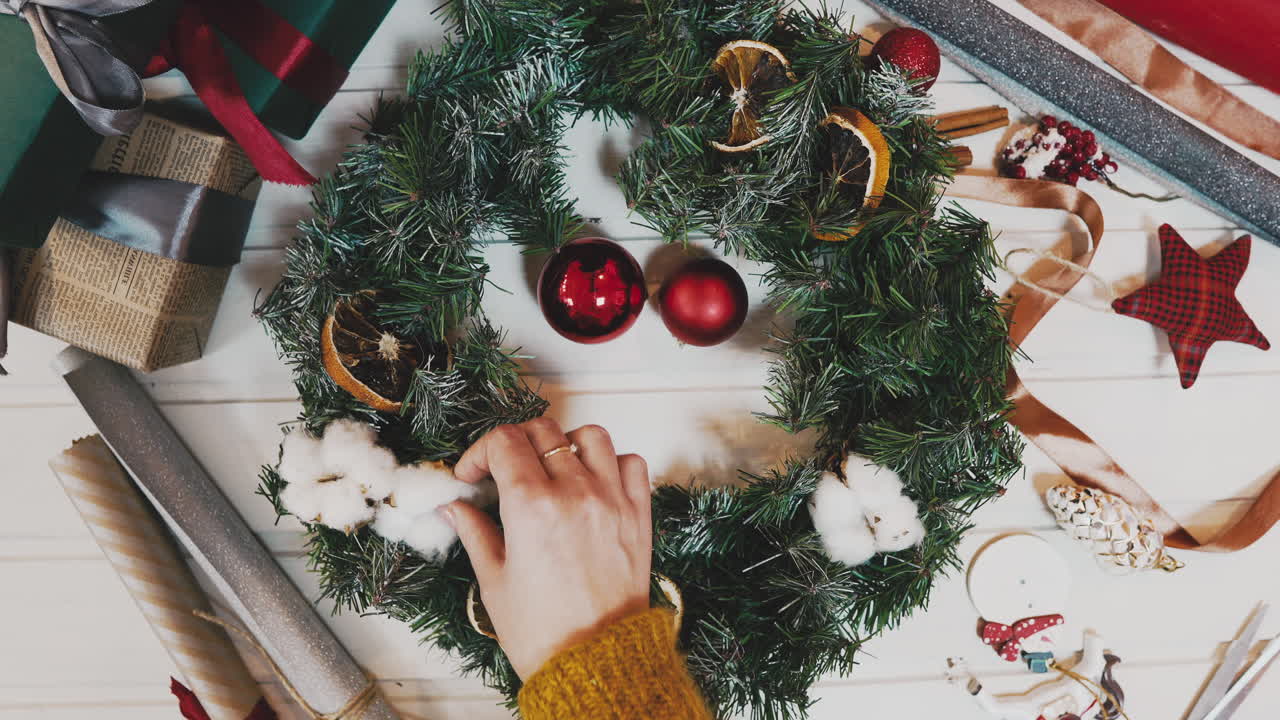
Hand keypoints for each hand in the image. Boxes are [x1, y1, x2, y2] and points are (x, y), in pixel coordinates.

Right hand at [446, 418, 652, 678]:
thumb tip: (454, 507)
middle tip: (504, 469)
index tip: (473, 474)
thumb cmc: (541, 631)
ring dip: (565, 443)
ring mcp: (612, 499)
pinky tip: (592, 482)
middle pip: (543, 431)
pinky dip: (612, 462)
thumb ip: (474, 532)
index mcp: (531, 506)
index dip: (480, 451)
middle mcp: (575, 492)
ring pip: (591, 436)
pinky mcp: (638, 514)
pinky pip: (632, 463)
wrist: (595, 661)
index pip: (504, 441)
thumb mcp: (494, 580)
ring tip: (551, 468)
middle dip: (515, 442)